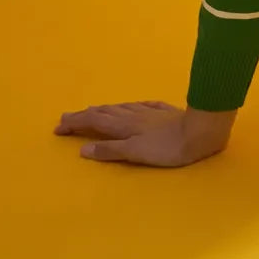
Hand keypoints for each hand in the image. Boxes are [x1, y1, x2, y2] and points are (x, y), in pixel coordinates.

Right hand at [52, 100, 235, 166]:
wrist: (200, 131)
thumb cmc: (167, 147)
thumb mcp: (135, 153)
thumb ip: (110, 150)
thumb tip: (83, 149)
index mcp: (123, 126)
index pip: (93, 121)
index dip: (75, 123)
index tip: (58, 127)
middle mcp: (133, 115)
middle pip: (104, 112)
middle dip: (84, 115)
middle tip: (68, 117)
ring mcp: (149, 111)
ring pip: (121, 107)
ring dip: (104, 109)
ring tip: (94, 110)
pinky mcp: (165, 110)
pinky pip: (141, 106)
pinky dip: (129, 107)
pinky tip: (132, 106)